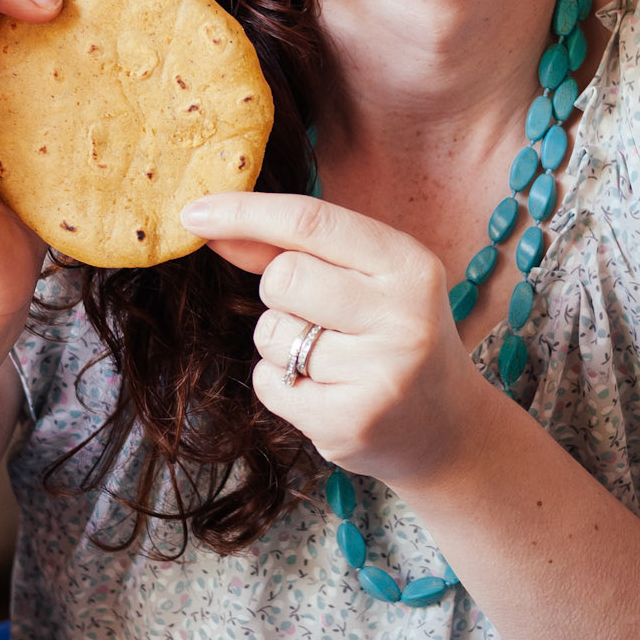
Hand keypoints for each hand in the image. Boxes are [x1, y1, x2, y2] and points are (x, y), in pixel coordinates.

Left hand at [180, 193, 490, 487]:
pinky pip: (268, 382)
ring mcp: (380, 373)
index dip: (245, 212)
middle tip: (318, 316)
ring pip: (270, 332)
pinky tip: (325, 391)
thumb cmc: (391, 336)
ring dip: (280, 343)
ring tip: (330, 359)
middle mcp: (403, 315)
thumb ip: (292, 249)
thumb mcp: (365, 280)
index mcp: (410, 265)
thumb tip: (210, 222)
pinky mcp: (351, 421)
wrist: (444, 427)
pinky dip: (280, 384)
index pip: (312, 221)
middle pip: (283, 276)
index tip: (194, 212)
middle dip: (278, 293)